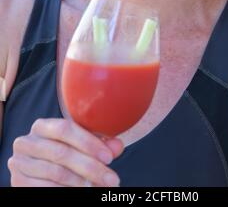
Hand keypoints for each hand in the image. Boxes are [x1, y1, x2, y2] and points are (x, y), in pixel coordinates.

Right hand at [8, 118, 123, 186]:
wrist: (37, 174)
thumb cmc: (62, 154)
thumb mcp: (79, 146)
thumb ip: (99, 144)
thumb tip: (117, 146)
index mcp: (42, 126)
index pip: (65, 128)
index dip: (88, 142)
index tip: (109, 157)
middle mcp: (26, 141)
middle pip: (62, 153)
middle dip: (91, 167)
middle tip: (111, 179)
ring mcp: (19, 163)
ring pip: (56, 173)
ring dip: (82, 182)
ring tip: (98, 187)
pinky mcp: (18, 182)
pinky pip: (46, 188)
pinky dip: (67, 191)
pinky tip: (81, 191)